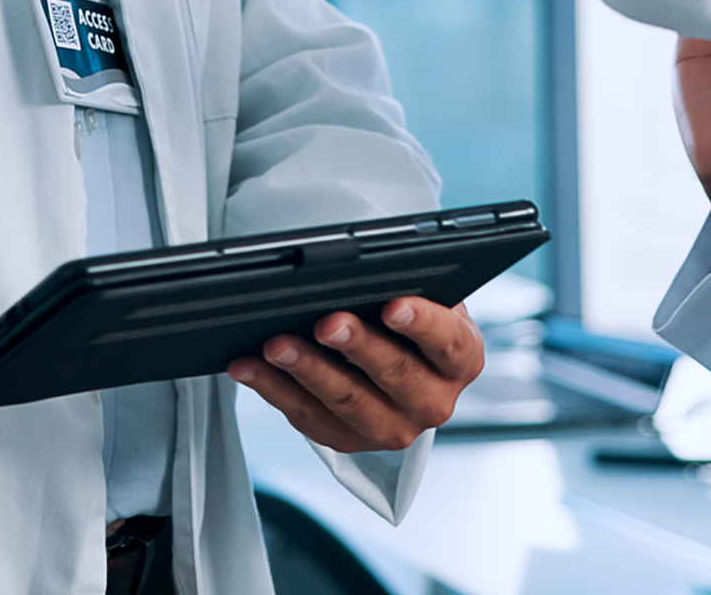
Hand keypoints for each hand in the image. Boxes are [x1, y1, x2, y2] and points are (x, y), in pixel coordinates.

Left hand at [226, 298, 483, 452]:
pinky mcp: (350, 442)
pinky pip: (309, 419)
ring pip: (347, 403)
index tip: (392, 306)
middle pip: (394, 374)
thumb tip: (361, 268)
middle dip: (356, 346)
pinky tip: (249, 367)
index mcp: (461, 358)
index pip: (448, 341)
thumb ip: (404, 282)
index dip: (422, 323)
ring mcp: (393, 428)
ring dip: (307, 371)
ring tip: (276, 345)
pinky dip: (275, 390)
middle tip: (325, 322)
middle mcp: (433, 401)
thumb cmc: (405, 311)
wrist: (397, 352)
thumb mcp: (420, 291)